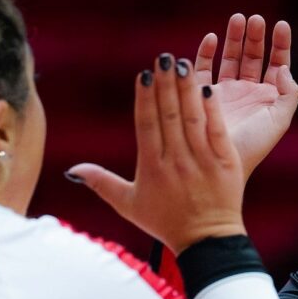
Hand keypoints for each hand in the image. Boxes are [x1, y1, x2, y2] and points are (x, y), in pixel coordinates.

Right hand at [68, 55, 244, 253]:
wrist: (207, 242)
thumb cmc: (166, 222)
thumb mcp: (128, 205)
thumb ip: (101, 183)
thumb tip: (72, 169)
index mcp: (152, 168)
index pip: (146, 126)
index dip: (145, 99)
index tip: (143, 74)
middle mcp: (176, 162)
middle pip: (169, 117)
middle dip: (165, 85)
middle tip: (163, 56)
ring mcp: (202, 161)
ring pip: (192, 119)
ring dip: (187, 89)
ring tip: (183, 62)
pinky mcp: (226, 163)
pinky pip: (217, 131)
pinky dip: (212, 109)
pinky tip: (207, 87)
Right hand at [194, 14, 297, 180]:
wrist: (220, 163)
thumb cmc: (253, 146)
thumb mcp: (280, 121)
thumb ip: (289, 93)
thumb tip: (283, 67)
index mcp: (268, 97)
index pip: (277, 63)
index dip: (280, 44)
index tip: (280, 24)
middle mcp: (247, 92)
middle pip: (253, 56)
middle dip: (255, 36)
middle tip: (255, 19)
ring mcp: (225, 92)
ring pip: (230, 58)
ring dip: (234, 38)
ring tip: (238, 18)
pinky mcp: (202, 94)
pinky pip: (204, 68)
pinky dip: (207, 52)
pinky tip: (211, 37)